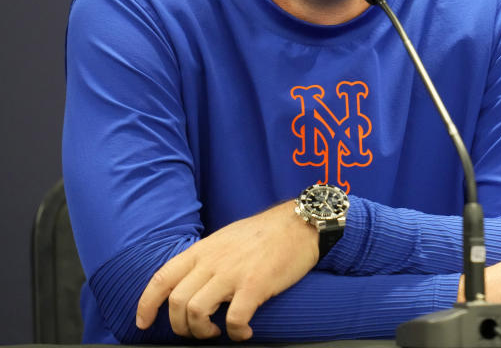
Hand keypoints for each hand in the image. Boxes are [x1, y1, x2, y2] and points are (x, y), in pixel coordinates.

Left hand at [135, 200, 317, 340]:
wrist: (299, 223)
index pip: (161, 279)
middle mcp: (212, 262)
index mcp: (202, 250)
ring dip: (202, 332)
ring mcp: (232, 273)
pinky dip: (235, 333)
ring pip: (196, 313)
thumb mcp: (225, 238)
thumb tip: (195, 282)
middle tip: (197, 331)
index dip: (146, 305)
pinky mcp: (255, 285)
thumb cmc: (265, 233)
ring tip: (218, 332)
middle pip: (176, 303)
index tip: (144, 322)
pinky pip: (234, 320)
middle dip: (181, 327)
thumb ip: (207, 259)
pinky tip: (244, 331)